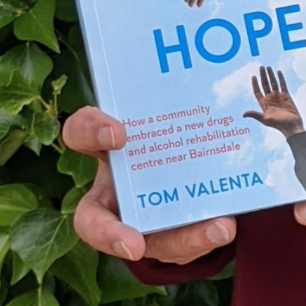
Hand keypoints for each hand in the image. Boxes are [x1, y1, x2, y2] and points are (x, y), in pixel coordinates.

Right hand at [61, 106, 235, 263]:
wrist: (193, 163)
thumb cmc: (172, 129)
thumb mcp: (166, 111)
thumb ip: (175, 99)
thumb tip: (212, 60)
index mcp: (104, 149)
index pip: (79, 134)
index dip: (91, 133)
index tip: (118, 133)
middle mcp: (114, 191)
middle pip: (91, 220)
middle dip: (110, 234)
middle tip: (134, 244)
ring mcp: (140, 220)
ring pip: (149, 242)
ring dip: (183, 239)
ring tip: (220, 227)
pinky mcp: (170, 236)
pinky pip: (184, 245)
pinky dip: (206, 235)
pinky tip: (226, 223)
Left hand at [242, 65, 302, 135]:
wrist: (291, 126)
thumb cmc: (278, 124)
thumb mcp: (265, 119)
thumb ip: (255, 114)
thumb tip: (243, 115)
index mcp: (264, 104)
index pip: (257, 91)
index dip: (255, 84)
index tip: (253, 76)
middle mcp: (270, 99)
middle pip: (265, 85)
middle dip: (263, 76)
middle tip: (261, 67)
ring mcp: (278, 96)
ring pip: (273, 83)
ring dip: (270, 75)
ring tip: (268, 67)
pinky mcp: (286, 96)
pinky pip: (282, 85)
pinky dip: (280, 78)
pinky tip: (278, 72)